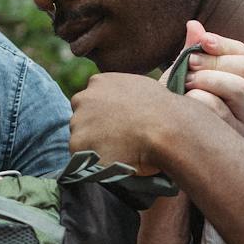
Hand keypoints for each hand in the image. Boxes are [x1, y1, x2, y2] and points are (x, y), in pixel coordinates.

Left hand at [70, 72, 200, 174]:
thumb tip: (127, 106)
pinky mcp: (78, 144)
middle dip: (95, 129)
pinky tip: (114, 160)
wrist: (165, 129)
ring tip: (119, 152)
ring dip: (94, 146)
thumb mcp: (143, 89)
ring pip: (80, 137)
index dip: (104, 115)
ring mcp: (79, 121)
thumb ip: (125, 94)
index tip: (116, 125)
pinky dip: (94, 161)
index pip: (91, 100)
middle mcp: (84, 98)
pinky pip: (81, 156)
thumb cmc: (163, 112)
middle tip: (117, 141)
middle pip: (82, 117)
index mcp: (99, 82)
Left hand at [181, 19, 243, 137]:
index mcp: (237, 77)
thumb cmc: (176, 102)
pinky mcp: (234, 136)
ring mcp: (243, 117)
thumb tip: (193, 25)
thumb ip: (191, 50)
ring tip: (186, 84)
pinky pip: (222, 112)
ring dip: (209, 80)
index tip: (203, 41)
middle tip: (189, 64)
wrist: (162, 135)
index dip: (224, 44)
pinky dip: (201, 103)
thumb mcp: (181, 73)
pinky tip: (187, 105)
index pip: (242, 53)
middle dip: (215, 62)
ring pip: (240, 89)